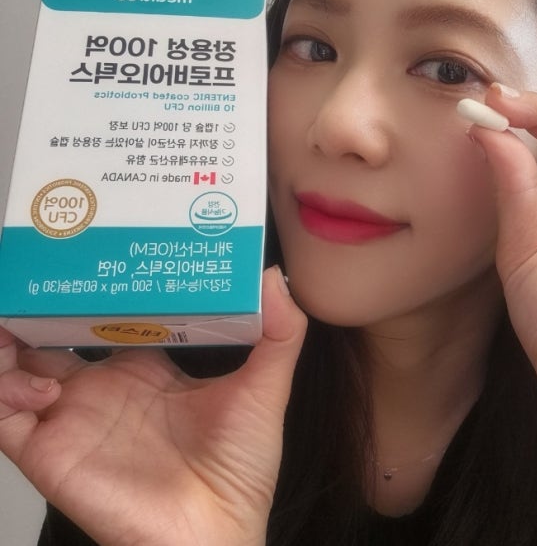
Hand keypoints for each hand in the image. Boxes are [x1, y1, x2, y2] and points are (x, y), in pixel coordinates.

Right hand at [0, 267, 306, 545]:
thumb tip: (273, 276)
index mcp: (148, 367)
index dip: (100, 286)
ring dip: (10, 339)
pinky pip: (1, 414)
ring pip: (17, 366)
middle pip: (55, 333)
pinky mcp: (48, 451)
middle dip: (42, 303)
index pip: (111, 315)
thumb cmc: (239, 469)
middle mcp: (104, 386)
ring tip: (16, 317)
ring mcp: (73, 417)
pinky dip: (1, 389)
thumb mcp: (265, 389)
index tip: (97, 248)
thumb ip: (279, 333)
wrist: (213, 536)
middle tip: (41, 270)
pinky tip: (36, 382)